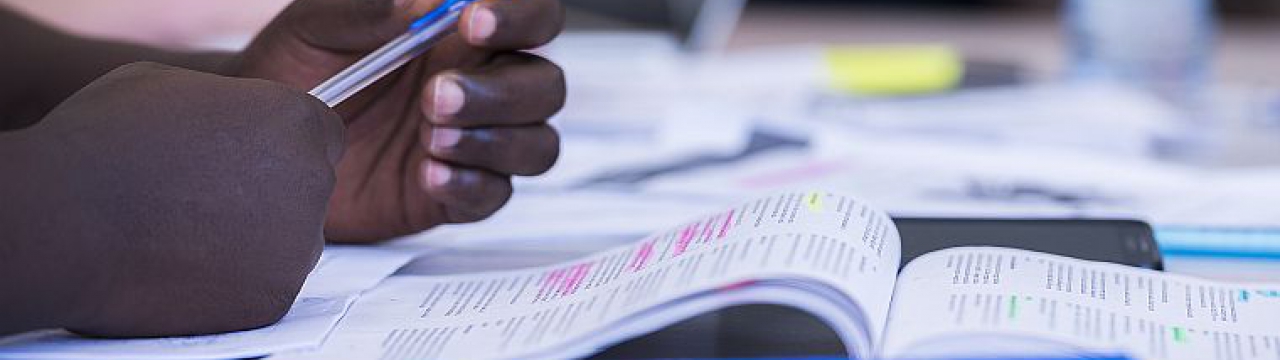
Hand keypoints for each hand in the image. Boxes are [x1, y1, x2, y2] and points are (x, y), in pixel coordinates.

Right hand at [0, 63, 342, 336]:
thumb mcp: (174, 87)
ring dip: (256, 238)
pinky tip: (186, 263)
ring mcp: (297, 244)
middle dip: (274, 192)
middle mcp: (310, 181)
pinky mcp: (274, 297)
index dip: (287, 145)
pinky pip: (266, 286)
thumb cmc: (105, 145)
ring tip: (188, 228)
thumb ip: (232, 104)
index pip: (324, 136)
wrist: (65, 221)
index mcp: (294, 121)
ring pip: (291, 241)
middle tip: (209, 195)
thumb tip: (242, 118)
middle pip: (310, 189)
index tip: (254, 157)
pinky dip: (235, 282)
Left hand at [236, 0, 566, 242]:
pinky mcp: (458, 193)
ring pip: (537, 144)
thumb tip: (415, 2)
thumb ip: (364, 8)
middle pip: (544, 85)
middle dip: (501, 92)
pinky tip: (428, 175)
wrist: (260, 142)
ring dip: (495, 140)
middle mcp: (484, 84)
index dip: (520, 15)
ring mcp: (476, 142)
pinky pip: (494, 194)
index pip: (532, 15)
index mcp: (466, 32)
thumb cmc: (295, 69)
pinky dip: (469, 184)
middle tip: (435, 94)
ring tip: (431, 136)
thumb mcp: (317, 25)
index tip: (473, 21)